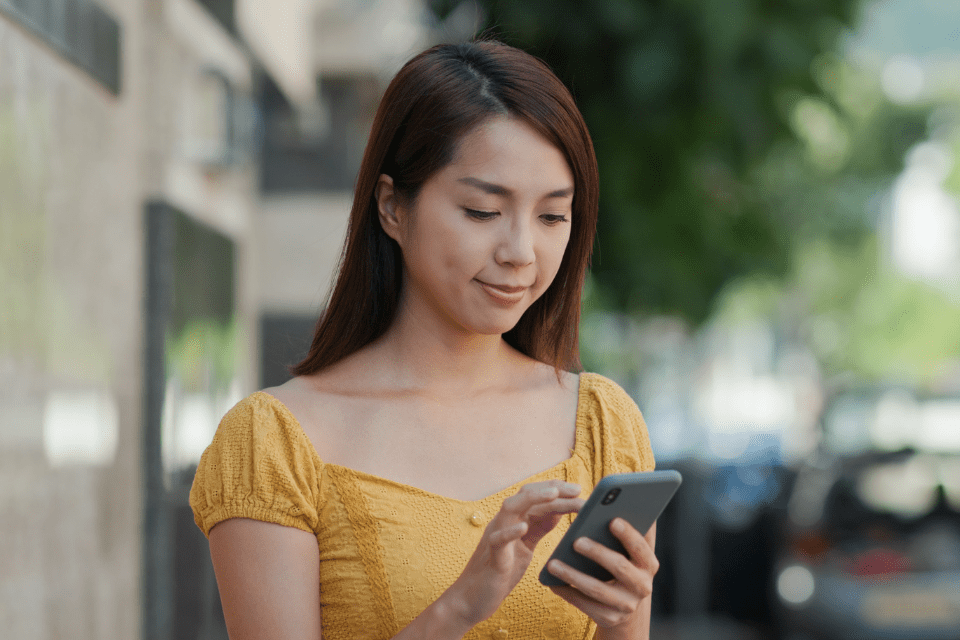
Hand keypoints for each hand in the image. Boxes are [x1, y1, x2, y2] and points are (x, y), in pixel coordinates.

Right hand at [444, 479, 583, 626]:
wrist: (471, 600)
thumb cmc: (501, 573)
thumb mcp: (526, 548)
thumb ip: (539, 529)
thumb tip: (558, 513)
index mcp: (513, 521)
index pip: (534, 497)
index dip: (556, 490)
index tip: (578, 489)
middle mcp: (503, 523)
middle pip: (526, 496)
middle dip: (552, 490)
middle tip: (578, 490)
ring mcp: (495, 538)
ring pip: (510, 508)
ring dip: (533, 499)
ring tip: (554, 494)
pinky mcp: (492, 558)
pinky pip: (498, 540)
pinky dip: (510, 532)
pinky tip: (524, 527)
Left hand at [546, 519, 657, 630]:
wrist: (626, 606)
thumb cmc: (625, 565)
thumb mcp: (632, 551)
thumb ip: (632, 527)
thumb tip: (621, 493)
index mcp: (649, 563)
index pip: (640, 546)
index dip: (628, 534)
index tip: (612, 519)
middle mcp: (643, 586)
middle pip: (619, 567)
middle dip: (597, 552)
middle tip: (576, 540)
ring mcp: (627, 604)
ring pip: (597, 589)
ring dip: (573, 575)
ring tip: (552, 563)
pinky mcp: (610, 618)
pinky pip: (585, 605)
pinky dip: (568, 593)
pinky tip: (552, 583)